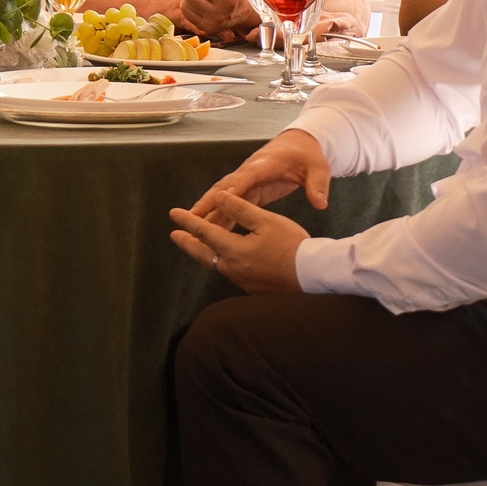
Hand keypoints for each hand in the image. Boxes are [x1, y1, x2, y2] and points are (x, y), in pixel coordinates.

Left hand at [168, 189, 308, 292]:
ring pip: (215, 264)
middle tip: (175, 235)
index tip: (173, 213)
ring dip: (202, 253)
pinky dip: (219, 261)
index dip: (188, 221)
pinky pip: (228, 271)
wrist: (313, 275)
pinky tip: (223, 258)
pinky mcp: (252, 287)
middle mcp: (234, 269)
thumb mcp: (266, 221)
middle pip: (203, 254)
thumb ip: (240, 209)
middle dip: (187, 243)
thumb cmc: (293, 245)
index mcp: (235, 250)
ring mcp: (243, 280)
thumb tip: (220, 198)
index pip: (204, 232)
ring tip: (195, 245)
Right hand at [192, 127, 331, 213]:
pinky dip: (218, 214)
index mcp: (265, 165)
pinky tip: (210, 229)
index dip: (231, 190)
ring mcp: (246, 180)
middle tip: (191, 218)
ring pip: (222, 195)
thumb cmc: (308, 156)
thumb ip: (318, 185)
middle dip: (208, 202)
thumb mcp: (318, 168)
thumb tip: (320, 203)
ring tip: (191, 226)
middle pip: (225, 187)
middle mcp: (250, 171)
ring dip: (207, 209)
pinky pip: (230, 203)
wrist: (300, 145)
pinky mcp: (248, 189)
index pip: (245, 177)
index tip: (217, 202)